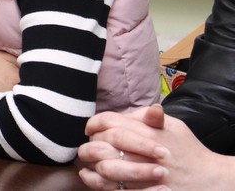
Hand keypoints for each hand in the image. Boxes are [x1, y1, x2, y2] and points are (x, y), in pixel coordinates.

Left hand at [77, 104, 234, 189]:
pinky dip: (96, 181)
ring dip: (91, 162)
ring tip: (87, 160)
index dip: (95, 123)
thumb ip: (149, 117)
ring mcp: (141, 174)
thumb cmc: (189, 150)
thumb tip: (127, 112)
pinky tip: (91, 175)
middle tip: (90, 144)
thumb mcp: (174, 126)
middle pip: (102, 143)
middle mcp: (142, 153)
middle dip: (91, 143)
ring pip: (103, 167)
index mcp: (147, 133)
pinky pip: (110, 188)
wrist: (207, 179)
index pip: (109, 121)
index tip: (91, 128)